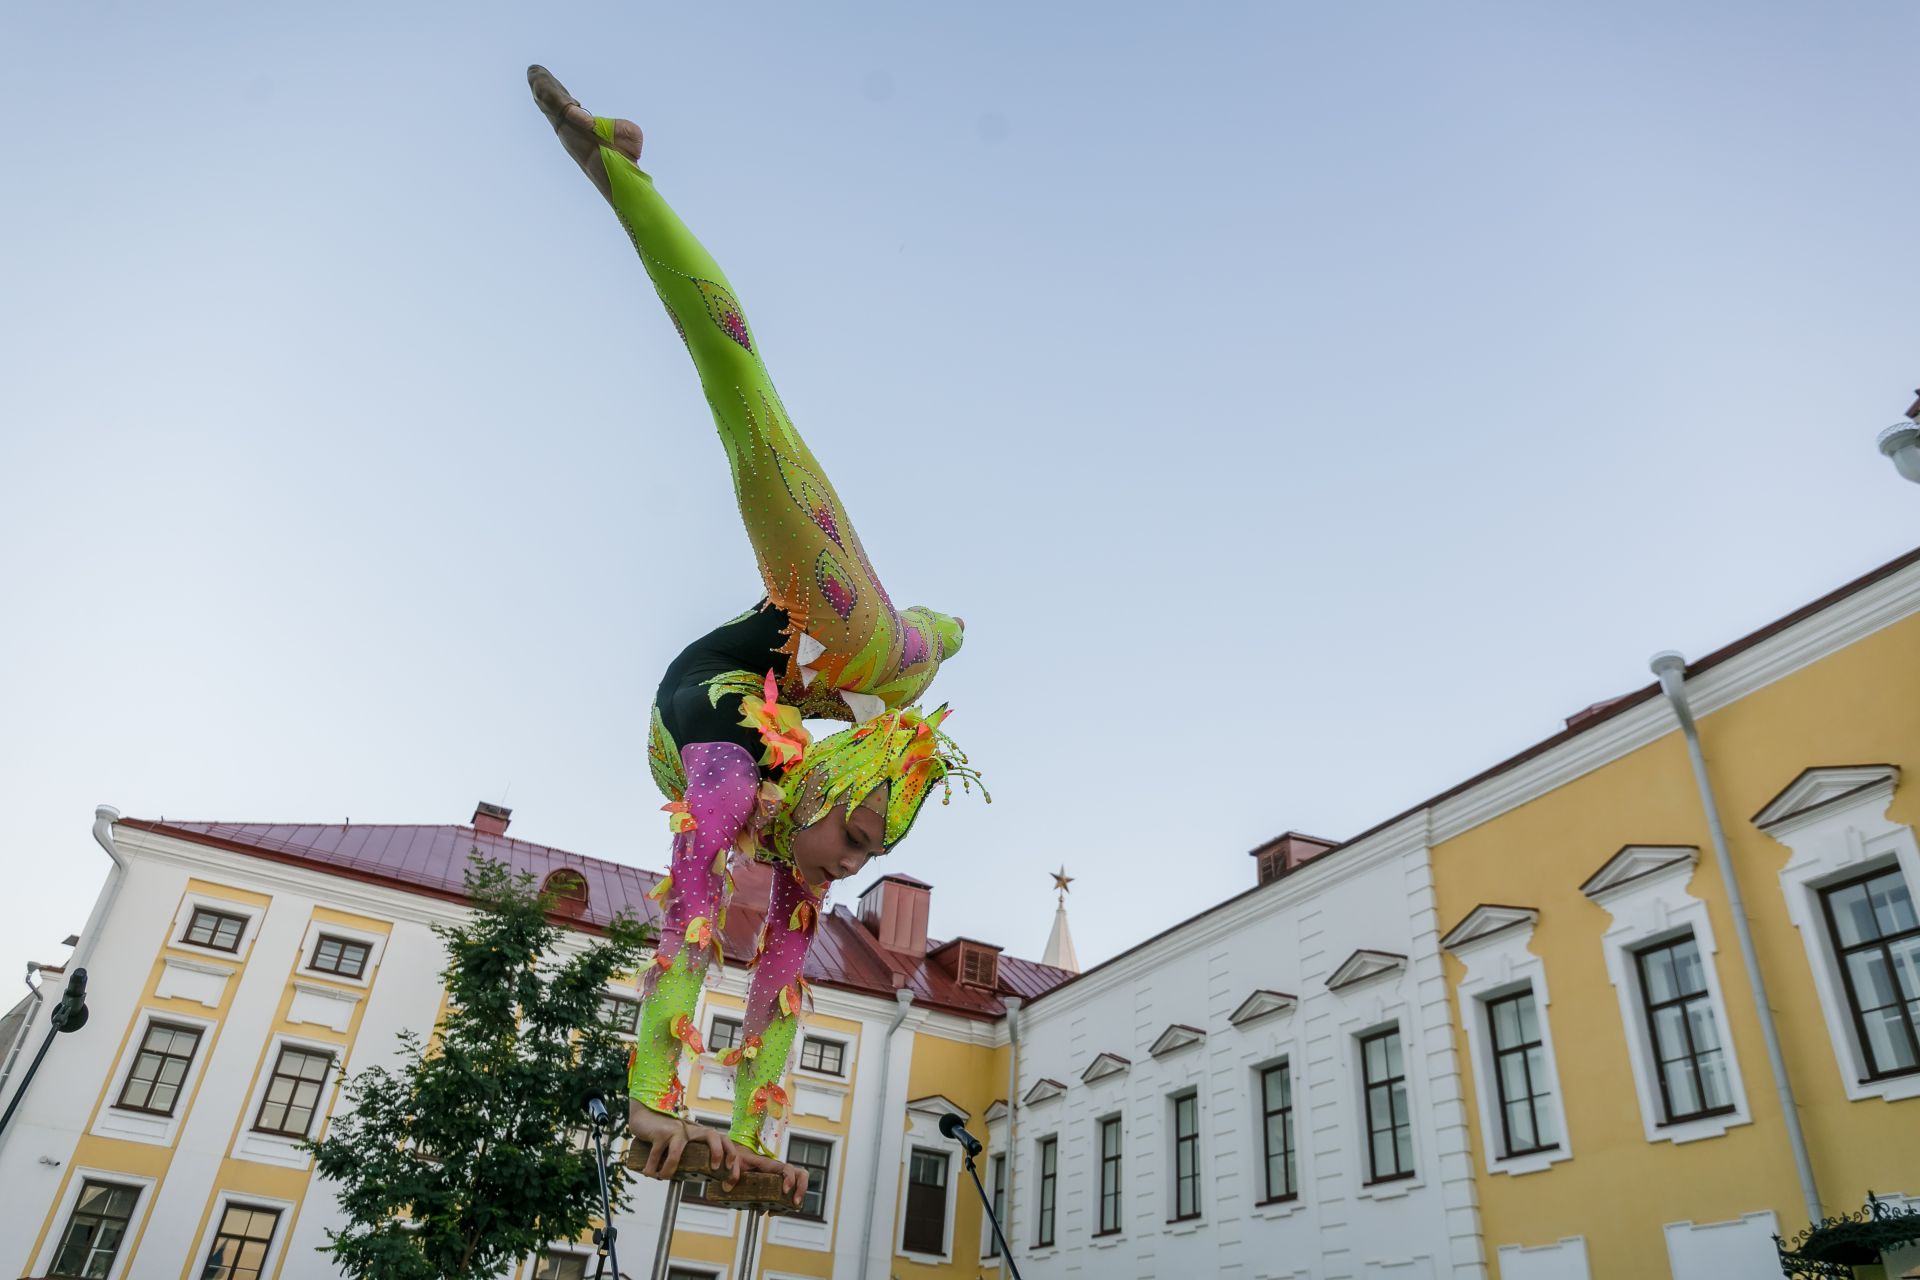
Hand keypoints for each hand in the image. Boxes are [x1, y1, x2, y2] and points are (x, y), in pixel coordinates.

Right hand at [626, 1103, 742, 1188]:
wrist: (645, 1118)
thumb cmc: (666, 1137)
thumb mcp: (684, 1146)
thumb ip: (692, 1158)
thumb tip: (700, 1180)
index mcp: (700, 1135)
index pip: (724, 1141)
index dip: (731, 1156)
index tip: (730, 1176)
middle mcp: (692, 1130)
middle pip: (713, 1135)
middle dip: (718, 1152)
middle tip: (715, 1169)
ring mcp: (677, 1130)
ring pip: (676, 1153)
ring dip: (668, 1168)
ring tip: (663, 1177)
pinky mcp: (661, 1132)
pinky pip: (657, 1154)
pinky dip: (652, 1167)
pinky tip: (649, 1172)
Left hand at [733, 1146, 809, 1208]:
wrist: (737, 1159)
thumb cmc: (738, 1158)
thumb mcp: (734, 1162)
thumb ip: (732, 1172)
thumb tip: (728, 1187)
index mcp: (771, 1165)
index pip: (788, 1168)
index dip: (790, 1179)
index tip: (785, 1191)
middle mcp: (779, 1172)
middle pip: (801, 1175)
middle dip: (802, 1189)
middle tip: (794, 1203)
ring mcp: (780, 1180)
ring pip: (797, 1188)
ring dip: (791, 1202)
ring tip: (775, 1212)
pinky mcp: (776, 1189)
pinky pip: (786, 1198)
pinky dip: (782, 1207)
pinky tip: (769, 1212)